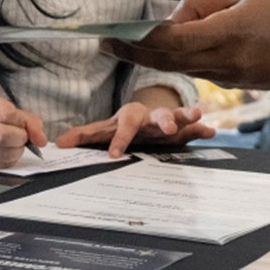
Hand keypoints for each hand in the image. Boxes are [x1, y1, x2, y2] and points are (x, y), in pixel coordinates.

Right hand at [0, 92, 47, 167]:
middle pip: (7, 136)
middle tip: (21, 136)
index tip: (25, 125)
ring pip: (6, 153)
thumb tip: (41, 137)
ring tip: (12, 143)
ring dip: (18, 150)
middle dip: (22, 138)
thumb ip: (22, 117)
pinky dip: (9, 159)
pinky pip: (0, 164)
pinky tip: (3, 151)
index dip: (23, 122)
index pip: (8, 114)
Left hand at [56, 101, 214, 157]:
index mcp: (129, 116)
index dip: (119, 139)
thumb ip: (84, 136)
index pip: (123, 126)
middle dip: (164, 119)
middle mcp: (150, 115)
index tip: (115, 155)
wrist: (143, 118)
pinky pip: (193, 127)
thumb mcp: (102, 130)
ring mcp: (167, 120)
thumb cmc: (121, 125)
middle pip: (157, 114)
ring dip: (187, 115)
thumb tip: (58, 144)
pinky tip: (211, 132)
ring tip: (198, 115)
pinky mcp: (181, 128)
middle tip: (169, 127)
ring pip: (178, 115)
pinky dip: (201, 129)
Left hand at [106, 0, 269, 88]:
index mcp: (226, 33)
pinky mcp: (234, 83)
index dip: (138, 40)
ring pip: (180, 68)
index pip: (171, 40)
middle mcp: (224, 59)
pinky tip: (165, 50)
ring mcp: (228, 76)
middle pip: (167, 60)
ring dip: (152, 57)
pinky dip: (178, 61)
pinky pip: (199, 71)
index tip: (113, 34)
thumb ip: (201, 6)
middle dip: (133, 53)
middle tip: (105, 43)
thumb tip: (172, 20)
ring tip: (124, 44)